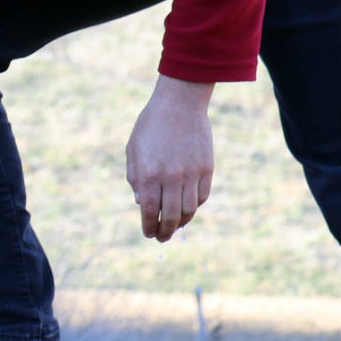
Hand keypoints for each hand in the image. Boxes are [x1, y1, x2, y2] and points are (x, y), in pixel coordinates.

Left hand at [125, 74, 214, 241]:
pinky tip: (187, 208)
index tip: (148, 234)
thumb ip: (136, 178)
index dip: (149, 226)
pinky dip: (195, 206)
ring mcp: (191, 173)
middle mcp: (171, 176)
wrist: (180, 103)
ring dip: (181, 223)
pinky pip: (202, 196)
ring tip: (174, 226)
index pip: (150, 211)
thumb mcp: (134, 149)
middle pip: (171, 216)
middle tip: (161, 237)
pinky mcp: (206, 168)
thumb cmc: (151, 125)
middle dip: (165, 232)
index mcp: (149, 173)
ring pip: (189, 210)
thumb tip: (142, 203)